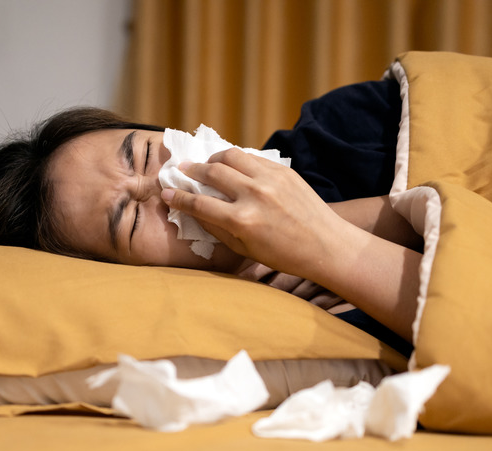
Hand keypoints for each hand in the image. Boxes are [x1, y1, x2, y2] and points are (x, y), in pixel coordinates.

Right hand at [161, 148, 350, 281]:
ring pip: (231, 155)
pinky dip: (238, 160)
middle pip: (211, 172)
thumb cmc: (283, 254)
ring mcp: (270, 179)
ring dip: (213, 158)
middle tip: (181, 170)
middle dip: (191, 170)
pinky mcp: (284, 170)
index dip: (178, 197)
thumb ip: (217, 228)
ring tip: (207, 164)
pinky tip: (233, 166)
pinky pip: (252, 158)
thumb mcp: (245, 249)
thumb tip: (195, 210)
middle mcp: (253, 195)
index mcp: (242, 221)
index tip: (166, 192)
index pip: (199, 203)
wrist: (325, 244)